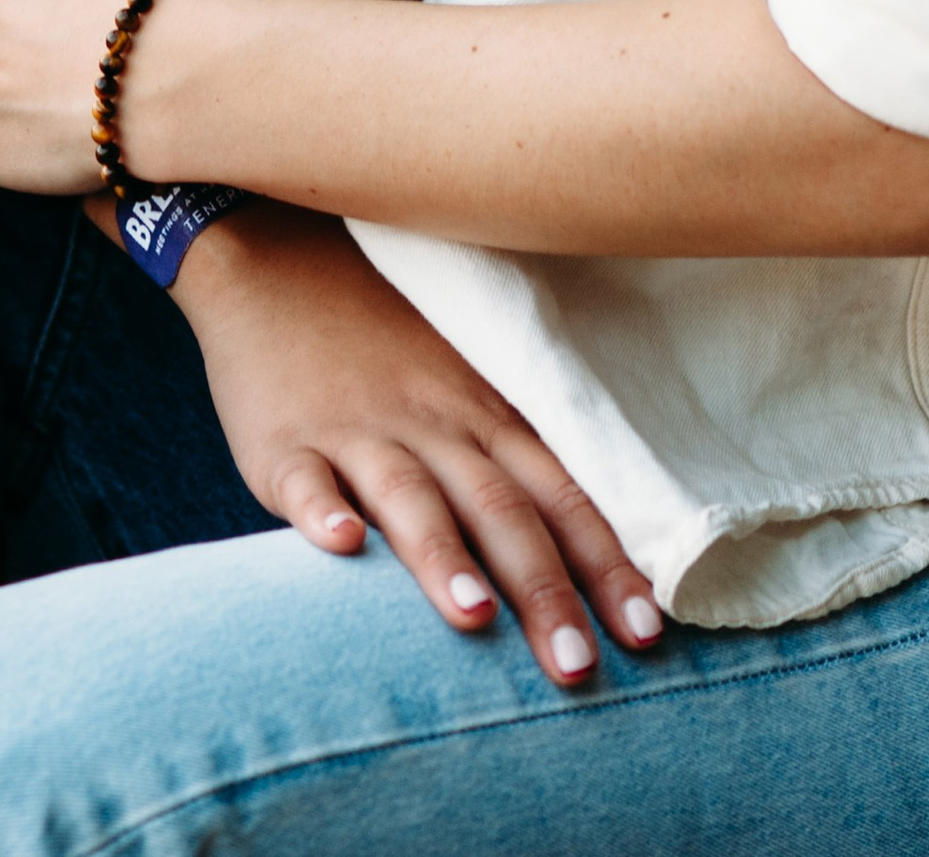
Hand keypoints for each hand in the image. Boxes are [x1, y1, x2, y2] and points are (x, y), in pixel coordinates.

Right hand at [167, 198, 662, 687]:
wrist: (282, 259)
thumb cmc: (387, 343)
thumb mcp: (464, 387)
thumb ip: (509, 462)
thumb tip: (583, 560)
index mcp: (487, 420)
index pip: (562, 500)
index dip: (605, 567)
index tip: (646, 636)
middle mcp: (436, 426)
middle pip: (500, 510)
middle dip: (542, 590)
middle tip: (575, 668)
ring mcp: (359, 432)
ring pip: (411, 496)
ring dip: (444, 558)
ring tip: (473, 615)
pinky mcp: (286, 441)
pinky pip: (305, 478)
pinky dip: (320, 511)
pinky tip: (337, 543)